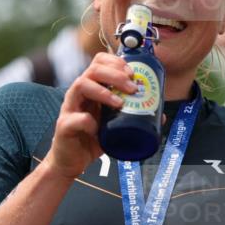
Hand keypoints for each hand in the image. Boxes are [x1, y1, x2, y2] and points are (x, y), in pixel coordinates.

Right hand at [43, 53, 136, 178]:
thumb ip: (132, 118)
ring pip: (81, 85)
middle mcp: (79, 94)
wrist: (71, 161)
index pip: (99, 62)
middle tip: (133, 88)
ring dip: (103, 91)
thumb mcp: (115, 125)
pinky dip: (88, 120)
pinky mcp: (64, 126)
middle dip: (115, 75)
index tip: (133, 73)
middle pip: (93, 70)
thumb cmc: (92, 139)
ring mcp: (70, 108)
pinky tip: (97, 128)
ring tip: (120, 104)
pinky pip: (75, 118)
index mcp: (91, 88)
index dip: (117, 63)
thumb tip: (160, 116)